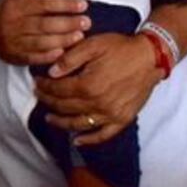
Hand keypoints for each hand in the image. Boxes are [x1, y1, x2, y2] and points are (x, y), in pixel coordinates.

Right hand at [0, 0, 89, 64]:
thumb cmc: (9, 7)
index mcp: (16, 4)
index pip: (44, 3)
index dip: (64, 4)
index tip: (82, 4)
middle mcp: (14, 23)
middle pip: (44, 24)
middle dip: (68, 23)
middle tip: (86, 22)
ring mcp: (13, 41)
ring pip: (41, 42)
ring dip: (63, 40)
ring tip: (79, 36)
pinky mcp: (14, 56)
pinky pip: (34, 58)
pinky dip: (49, 56)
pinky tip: (63, 52)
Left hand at [35, 33, 163, 144]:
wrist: (149, 57)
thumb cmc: (120, 48)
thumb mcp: (92, 45)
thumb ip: (69, 59)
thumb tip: (50, 73)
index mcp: (88, 85)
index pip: (58, 90)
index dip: (44, 86)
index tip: (37, 82)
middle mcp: (98, 103)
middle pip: (65, 107)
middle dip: (48, 101)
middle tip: (40, 96)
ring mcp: (111, 114)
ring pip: (79, 124)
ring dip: (61, 122)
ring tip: (49, 118)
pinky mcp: (122, 119)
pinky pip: (103, 135)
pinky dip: (89, 140)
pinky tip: (77, 141)